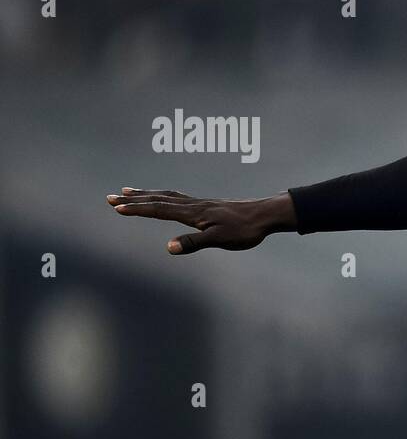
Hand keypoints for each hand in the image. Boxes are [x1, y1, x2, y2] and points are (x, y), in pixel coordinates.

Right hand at [107, 188, 296, 253]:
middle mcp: (193, 205)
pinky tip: (163, 198)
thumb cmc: (245, 230)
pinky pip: (177, 197)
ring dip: (145, 194)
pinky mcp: (206, 205)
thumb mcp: (220, 240)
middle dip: (133, 199)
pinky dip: (163, 195)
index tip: (116, 207)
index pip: (159, 209)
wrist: (265, 215)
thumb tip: (168, 247)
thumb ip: (193, 243)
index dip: (137, 209)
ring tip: (128, 191)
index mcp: (192, 213)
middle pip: (157, 199)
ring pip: (166, 196)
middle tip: (110, 197)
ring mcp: (199, 203)